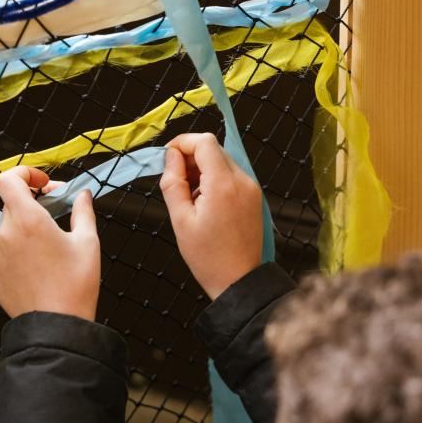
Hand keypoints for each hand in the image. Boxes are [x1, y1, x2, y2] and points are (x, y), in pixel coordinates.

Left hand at [0, 166, 100, 320]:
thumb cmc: (76, 284)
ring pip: (8, 230)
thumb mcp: (88, 243)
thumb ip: (83, 211)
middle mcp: (5, 234)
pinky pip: (1, 253)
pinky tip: (37, 270)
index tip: (43, 185)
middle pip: (12, 205)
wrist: (56, 328)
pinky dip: (16, 253)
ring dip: (25, 232)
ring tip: (49, 253)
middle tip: (56, 216)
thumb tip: (83, 194)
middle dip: (33, 205)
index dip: (25, 174)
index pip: (8, 179)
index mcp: (28, 220)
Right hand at [160, 133, 262, 299]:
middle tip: (176, 181)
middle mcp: (242, 181)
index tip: (168, 158)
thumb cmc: (207, 256)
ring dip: (202, 169)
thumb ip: (173, 183)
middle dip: (190, 157)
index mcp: (223, 185)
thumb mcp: (180, 220)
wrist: (238, 280)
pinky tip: (204, 202)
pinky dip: (214, 179)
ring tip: (190, 197)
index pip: (204, 142)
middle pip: (214, 149)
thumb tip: (170, 157)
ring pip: (222, 161)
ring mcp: (251, 188)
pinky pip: (231, 175)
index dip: (182, 143)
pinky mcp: (254, 196)